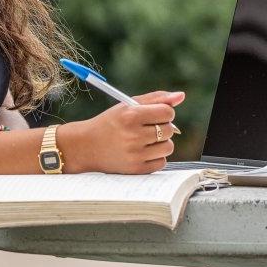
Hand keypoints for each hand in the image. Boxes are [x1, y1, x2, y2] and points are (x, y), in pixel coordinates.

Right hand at [58, 91, 184, 173]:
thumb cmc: (110, 123)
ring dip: (161, 143)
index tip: (155, 115)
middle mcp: (133, 135)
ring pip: (168, 147)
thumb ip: (156, 98)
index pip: (167, 112)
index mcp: (131, 116)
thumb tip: (181, 96)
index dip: (164, 112)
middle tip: (147, 128)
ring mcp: (135, 155)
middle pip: (169, 130)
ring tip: (145, 140)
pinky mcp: (136, 170)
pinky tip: (142, 152)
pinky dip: (156, 157)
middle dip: (162, 127)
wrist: (85, 147)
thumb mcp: (128, 105)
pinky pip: (161, 162)